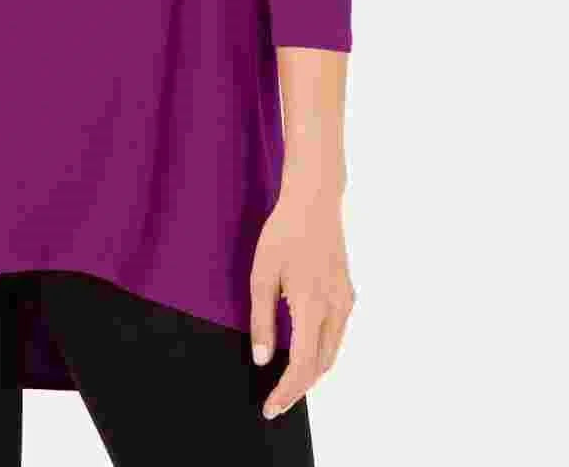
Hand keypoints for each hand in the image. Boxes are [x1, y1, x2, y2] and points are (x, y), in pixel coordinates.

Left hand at [248, 183, 355, 419]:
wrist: (314, 201)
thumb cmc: (283, 233)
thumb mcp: (262, 274)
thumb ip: (262, 320)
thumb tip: (262, 360)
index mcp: (311, 305)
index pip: (302, 365)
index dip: (287, 392)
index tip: (270, 408)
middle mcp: (335, 308)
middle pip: (321, 366)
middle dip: (299, 389)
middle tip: (275, 403)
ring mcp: (346, 301)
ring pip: (332, 352)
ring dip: (312, 373)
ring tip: (287, 384)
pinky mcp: (347, 293)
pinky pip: (337, 335)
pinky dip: (322, 353)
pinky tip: (305, 354)